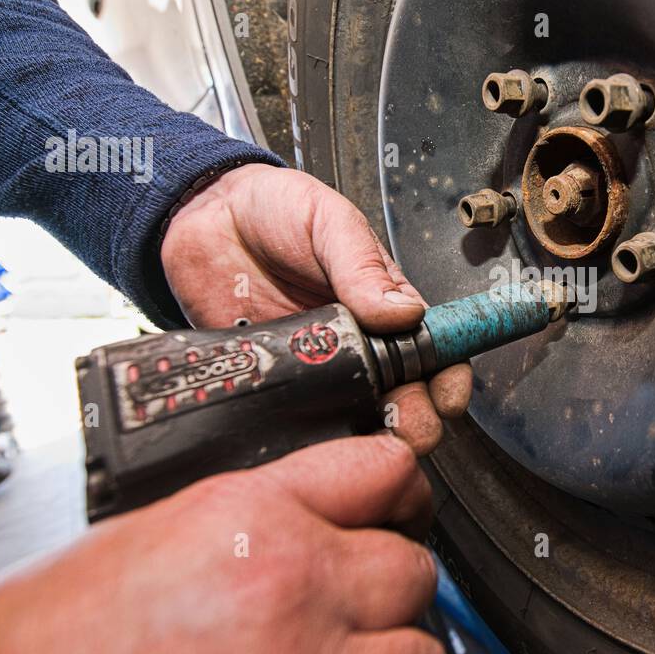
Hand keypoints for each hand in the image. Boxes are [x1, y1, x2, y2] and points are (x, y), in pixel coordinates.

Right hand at [0, 434, 446, 653]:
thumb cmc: (58, 630)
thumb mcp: (168, 527)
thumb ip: (264, 515)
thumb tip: (331, 519)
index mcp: (252, 515)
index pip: (384, 470)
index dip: (401, 490)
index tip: (401, 507)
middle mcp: (290, 584)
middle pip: (414, 568)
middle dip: (394, 583)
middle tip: (362, 600)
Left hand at [161, 164, 471, 453]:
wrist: (206, 218)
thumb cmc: (277, 211)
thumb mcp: (330, 224)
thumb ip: (363, 267)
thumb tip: (406, 313)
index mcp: (385, 305)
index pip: (433, 351)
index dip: (448, 378)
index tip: (447, 396)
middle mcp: (359, 345)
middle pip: (403, 396)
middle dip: (415, 419)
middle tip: (410, 427)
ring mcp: (318, 368)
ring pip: (356, 418)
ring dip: (369, 438)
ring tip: (370, 443)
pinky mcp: (277, 382)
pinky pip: (300, 420)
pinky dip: (313, 439)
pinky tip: (317, 443)